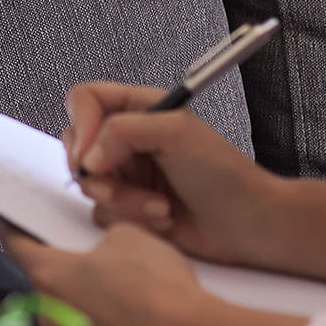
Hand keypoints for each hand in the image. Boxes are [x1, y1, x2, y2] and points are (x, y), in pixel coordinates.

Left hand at [4, 224, 304, 325]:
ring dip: (87, 303)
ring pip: (73, 316)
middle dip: (63, 271)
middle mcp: (53, 316)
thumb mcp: (129, 235)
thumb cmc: (152, 281)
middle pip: (47, 286)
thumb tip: (105, 251)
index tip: (4, 222)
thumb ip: (105, 238)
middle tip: (89, 257)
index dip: (11, 230)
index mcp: (49, 277)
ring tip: (123, 290)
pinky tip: (139, 318)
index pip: (16, 247)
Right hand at [61, 82, 281, 267]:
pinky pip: (104, 214)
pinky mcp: (130, 208)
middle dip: (98, 174)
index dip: (81, 125)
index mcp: (140, 108)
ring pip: (90, 186)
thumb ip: (122, 131)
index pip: (85, 100)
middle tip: (113, 187)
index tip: (90, 155)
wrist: (248, 224)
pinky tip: (165, 218)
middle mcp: (128, 139)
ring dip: (124, 201)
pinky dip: (132, 219)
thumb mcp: (175, 133)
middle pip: (77, 146)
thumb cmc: (224, 174)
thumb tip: (87, 156)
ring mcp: (128, 174)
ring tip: (160, 207)